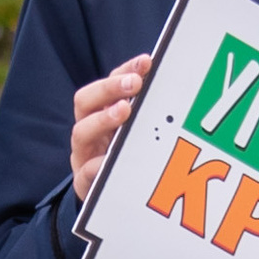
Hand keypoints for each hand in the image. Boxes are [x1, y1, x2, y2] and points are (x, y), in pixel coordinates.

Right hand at [69, 54, 151, 199]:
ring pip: (81, 132)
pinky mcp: (84, 182)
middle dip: (109, 89)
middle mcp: (87, 130)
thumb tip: (177, 87)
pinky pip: (86, 172)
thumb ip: (148, 114)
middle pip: (85, 101)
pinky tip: (110, 160)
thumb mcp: (136, 134)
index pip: (108, 84)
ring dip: (103, 119)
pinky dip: (98, 165)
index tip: (147, 62)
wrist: (108, 197)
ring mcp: (83, 155)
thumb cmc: (127, 158)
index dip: (125, 70)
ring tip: (124, 111)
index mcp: (100, 113)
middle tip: (134, 84)